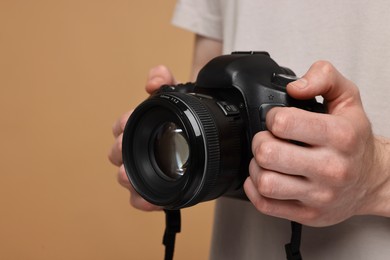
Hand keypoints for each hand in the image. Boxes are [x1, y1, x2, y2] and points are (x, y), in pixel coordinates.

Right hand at [108, 65, 175, 210]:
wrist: (203, 140)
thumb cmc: (183, 120)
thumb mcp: (177, 96)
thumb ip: (166, 81)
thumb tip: (155, 76)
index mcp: (138, 128)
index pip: (122, 126)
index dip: (122, 124)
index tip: (127, 123)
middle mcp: (137, 149)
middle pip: (118, 152)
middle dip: (120, 151)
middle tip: (125, 150)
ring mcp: (145, 170)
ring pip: (126, 177)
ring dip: (127, 177)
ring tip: (129, 177)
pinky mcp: (154, 188)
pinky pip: (142, 198)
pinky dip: (144, 200)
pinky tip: (153, 201)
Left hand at [244, 61, 389, 226]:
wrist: (374, 180)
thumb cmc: (356, 139)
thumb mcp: (348, 98)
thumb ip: (324, 77)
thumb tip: (295, 86)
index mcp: (340, 136)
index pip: (284, 123)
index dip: (272, 117)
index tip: (277, 119)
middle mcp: (331, 168)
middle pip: (268, 153)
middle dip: (260, 141)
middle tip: (268, 140)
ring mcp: (319, 195)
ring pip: (265, 182)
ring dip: (256, 167)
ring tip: (267, 160)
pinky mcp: (308, 214)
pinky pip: (265, 205)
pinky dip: (255, 189)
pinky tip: (265, 177)